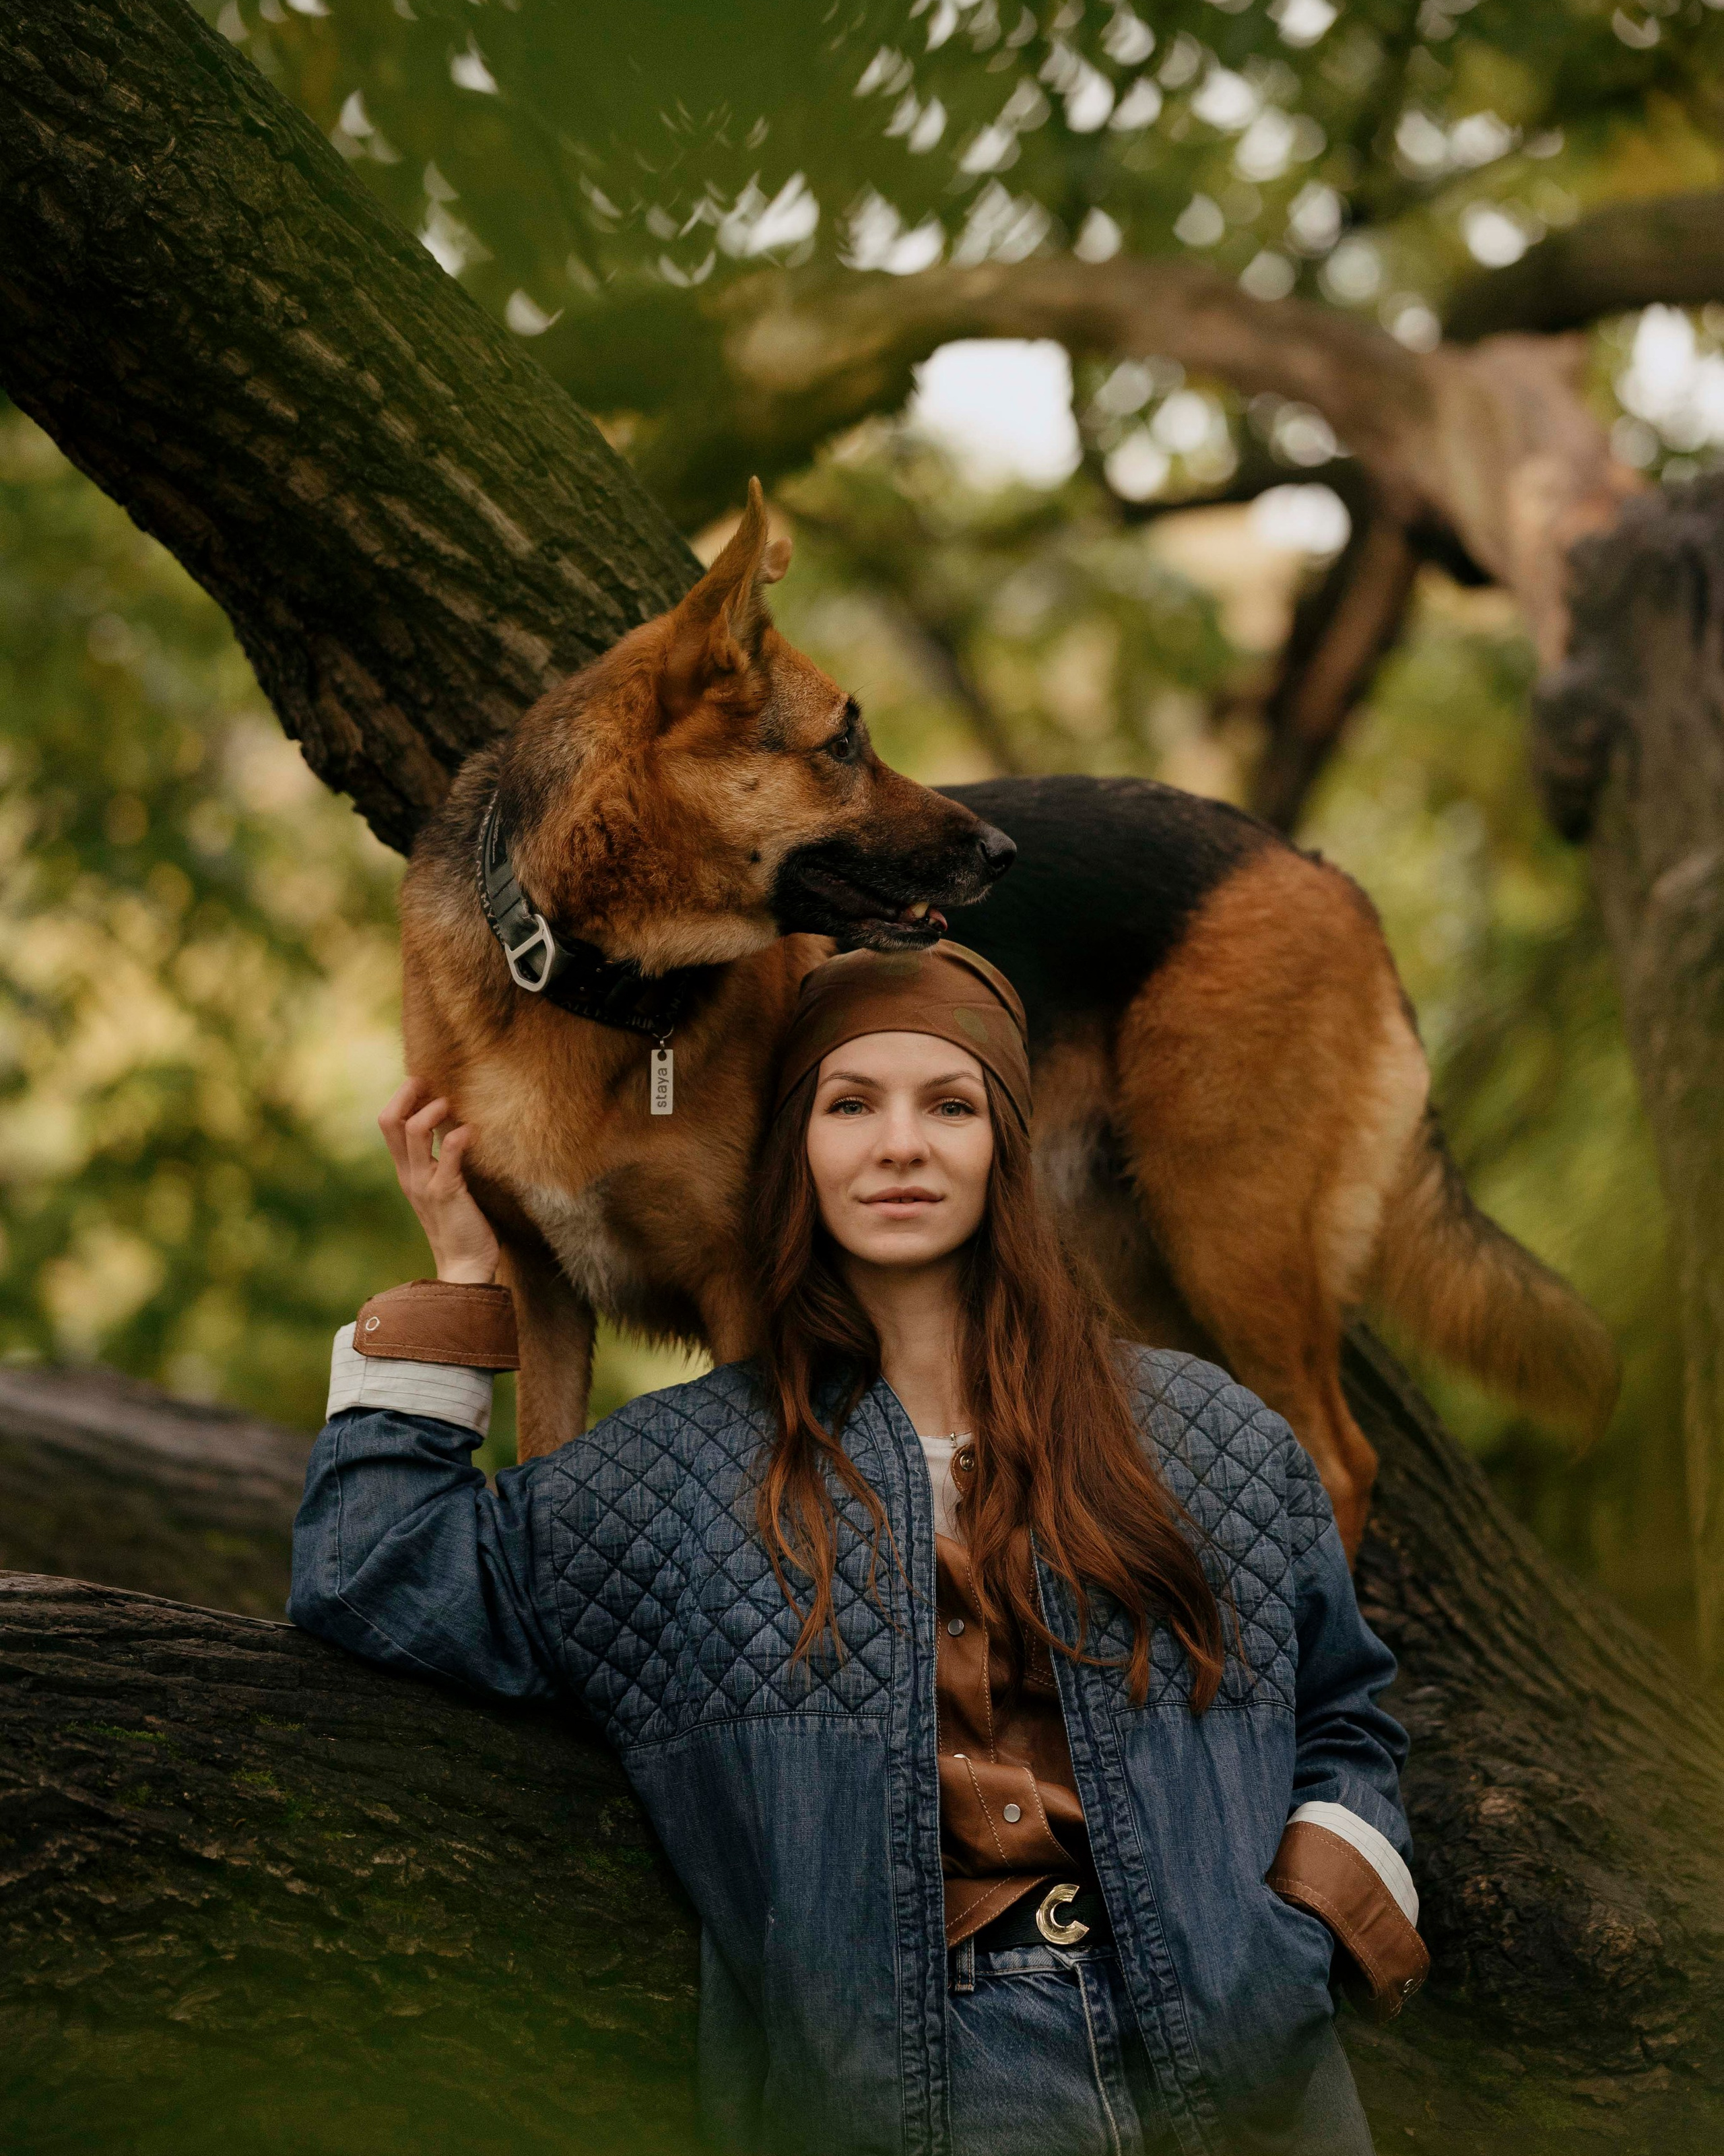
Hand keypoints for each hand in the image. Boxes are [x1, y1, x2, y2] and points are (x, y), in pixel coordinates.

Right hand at [379, 1078, 500, 1284]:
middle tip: (429, 1082)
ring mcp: (425, 1184)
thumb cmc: (460, 1221)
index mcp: (406, 1170)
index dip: (401, 1097)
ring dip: (433, 1111)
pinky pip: (448, 1159)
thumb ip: (439, 1158)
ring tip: (451, 1105)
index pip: (387, 1123)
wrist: (464, 1265)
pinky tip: (472, 1132)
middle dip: (406, 1093)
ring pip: (414, 1133)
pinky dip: (459, 1139)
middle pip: (389, 1121)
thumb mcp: (441, 1184)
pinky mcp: (447, 1194)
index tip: (423, 1082)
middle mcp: (409, 1174)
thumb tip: (450, 1124)